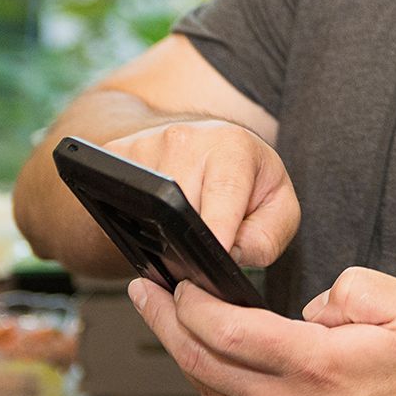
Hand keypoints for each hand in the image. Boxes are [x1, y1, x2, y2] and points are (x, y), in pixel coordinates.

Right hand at [106, 120, 298, 266]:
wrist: (212, 147)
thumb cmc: (250, 181)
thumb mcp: (278, 207)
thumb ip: (265, 238)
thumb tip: (227, 256)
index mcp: (232, 146)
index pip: (224, 192)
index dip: (219, 227)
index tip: (215, 252)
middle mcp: (185, 139)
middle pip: (180, 207)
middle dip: (191, 238)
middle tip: (205, 249)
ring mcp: (146, 145)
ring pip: (148, 209)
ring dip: (164, 232)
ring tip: (186, 228)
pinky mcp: (117, 154)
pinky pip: (119, 200)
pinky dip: (138, 219)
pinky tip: (158, 218)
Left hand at [129, 267, 395, 395]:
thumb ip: (352, 288)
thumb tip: (311, 307)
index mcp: (315, 367)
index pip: (228, 331)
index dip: (191, 304)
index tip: (177, 284)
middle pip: (202, 364)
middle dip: (165, 324)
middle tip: (145, 295)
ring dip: (190, 357)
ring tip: (177, 326)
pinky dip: (229, 390)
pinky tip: (230, 368)